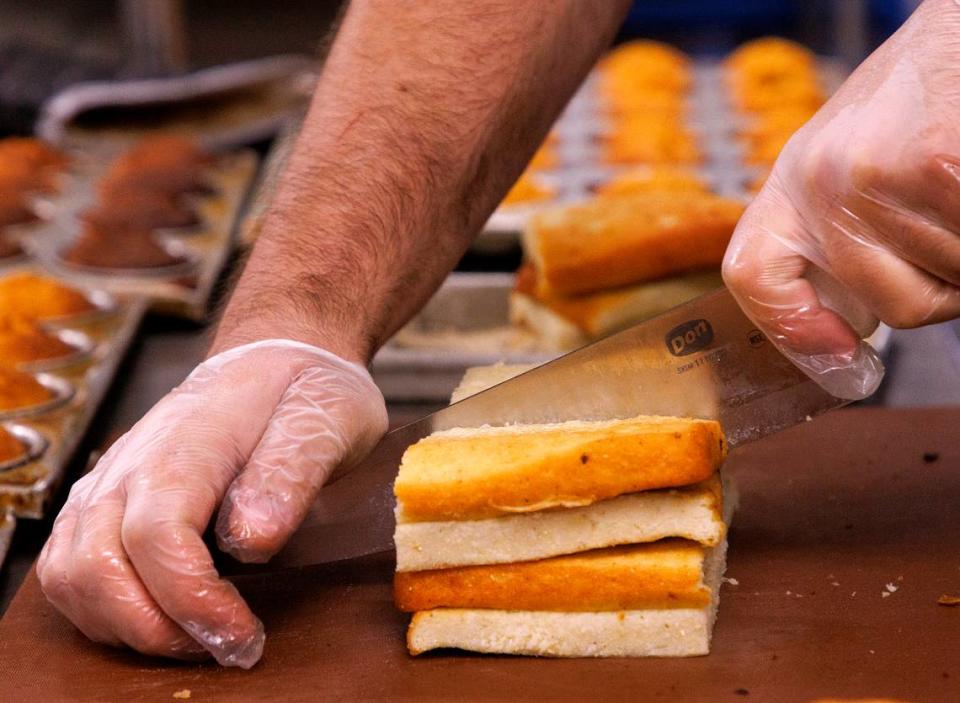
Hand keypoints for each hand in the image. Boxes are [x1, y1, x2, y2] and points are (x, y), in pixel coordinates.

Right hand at [37, 340, 386, 667]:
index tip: (243, 635)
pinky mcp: (106, 497)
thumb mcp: (327, 420)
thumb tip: (251, 540)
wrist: (278, 355)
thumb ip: (290, 474)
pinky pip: (69, 564)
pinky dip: (102, 608)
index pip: (158, 534)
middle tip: (229, 648)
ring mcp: (111, 479)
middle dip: (158, 629)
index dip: (191, 600)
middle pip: (98, 566)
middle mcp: (133, 461)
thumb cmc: (307, 390)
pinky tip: (160, 618)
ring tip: (198, 638)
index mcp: (188, 442)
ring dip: (126, 626)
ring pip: (71, 573)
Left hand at [723, 0, 959, 398]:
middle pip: (897, 308)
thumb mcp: (852, 161)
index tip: (845, 366)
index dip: (792, 333)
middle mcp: (817, 181)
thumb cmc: (920, 99)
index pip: (754, 275)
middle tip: (954, 230)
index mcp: (793, 184)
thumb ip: (841, 230)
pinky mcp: (936, 166)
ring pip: (949, 286)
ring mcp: (871, 176)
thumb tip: (848, 324)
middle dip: (945, 288)